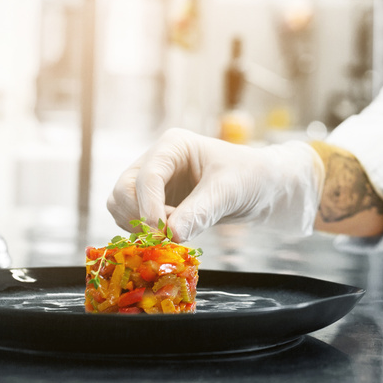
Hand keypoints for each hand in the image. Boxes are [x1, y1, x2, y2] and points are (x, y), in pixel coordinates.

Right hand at [107, 129, 322, 240]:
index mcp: (173, 146)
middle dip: (140, 216)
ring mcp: (152, 183)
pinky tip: (172, 235)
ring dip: (139, 226)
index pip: (147, 175)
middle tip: (167, 237)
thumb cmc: (250, 177)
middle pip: (124, 190)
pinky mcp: (154, 203)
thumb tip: (172, 235)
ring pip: (121, 206)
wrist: (261, 189)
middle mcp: (156, 161)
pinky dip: (143, 233)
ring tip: (175, 232)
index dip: (149, 207)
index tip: (162, 233)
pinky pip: (131, 220)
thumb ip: (201, 211)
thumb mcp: (228, 191)